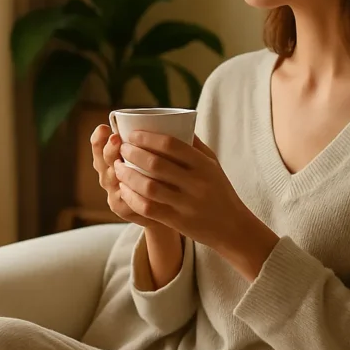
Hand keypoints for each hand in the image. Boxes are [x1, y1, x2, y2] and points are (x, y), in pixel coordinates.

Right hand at [90, 125, 158, 227]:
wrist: (168, 206)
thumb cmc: (162, 173)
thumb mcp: (158, 154)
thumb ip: (159, 142)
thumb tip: (172, 119)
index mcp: (113, 157)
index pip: (99, 145)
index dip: (99, 137)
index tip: (105, 127)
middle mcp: (110, 174)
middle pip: (103, 161)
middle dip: (108, 149)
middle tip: (116, 138)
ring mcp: (115, 192)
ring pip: (111, 180)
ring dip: (115, 170)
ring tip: (120, 163)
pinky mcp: (123, 208)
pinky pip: (122, 201)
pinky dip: (126, 194)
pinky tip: (128, 187)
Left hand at [114, 131, 279, 279]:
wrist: (232, 227)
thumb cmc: (219, 190)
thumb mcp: (213, 164)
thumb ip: (194, 145)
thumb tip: (171, 122)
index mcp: (204, 165)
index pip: (172, 145)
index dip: (148, 137)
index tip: (132, 134)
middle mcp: (197, 183)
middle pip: (156, 164)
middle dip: (132, 153)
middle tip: (121, 148)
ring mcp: (187, 204)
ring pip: (149, 187)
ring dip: (128, 175)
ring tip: (117, 167)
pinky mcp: (178, 221)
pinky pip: (149, 208)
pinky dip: (132, 197)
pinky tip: (124, 189)